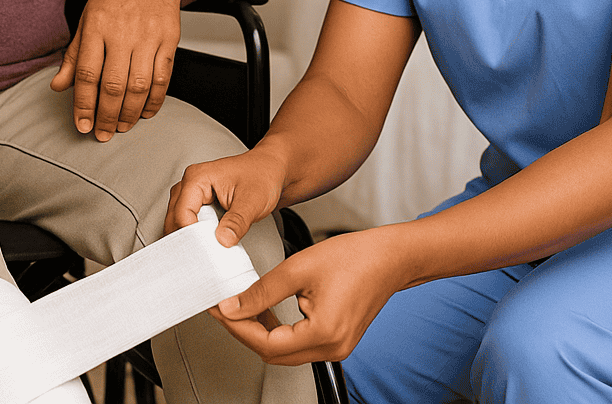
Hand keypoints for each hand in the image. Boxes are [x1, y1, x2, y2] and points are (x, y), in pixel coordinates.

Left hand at [50, 0, 185, 140]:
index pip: (87, 74)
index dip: (83, 105)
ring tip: (121, 126)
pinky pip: (163, 77)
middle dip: (106, 116)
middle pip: (113, 85)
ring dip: (130, 113)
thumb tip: (58, 86)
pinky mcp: (169, 40)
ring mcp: (148, 36)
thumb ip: (75, 55)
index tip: (82, 125)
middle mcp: (122, 32)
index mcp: (96, 26)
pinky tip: (146, 112)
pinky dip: (155, 100)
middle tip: (102, 134)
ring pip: (139, 85)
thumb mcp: (88, 18)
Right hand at [165, 150, 286, 244]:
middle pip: (174, 220)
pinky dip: (195, 236)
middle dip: (187, 240)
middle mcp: (189, 184)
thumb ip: (237, 221)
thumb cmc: (263, 177)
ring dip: (190, 239)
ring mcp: (191, 194)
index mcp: (197, 178)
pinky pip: (187, 223)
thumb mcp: (253, 200)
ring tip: (207, 253)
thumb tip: (223, 241)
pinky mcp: (197, 204)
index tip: (207, 252)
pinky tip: (207, 246)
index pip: (182, 214)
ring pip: (178, 223)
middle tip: (205, 258)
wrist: (273, 171)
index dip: (192, 236)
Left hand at [212, 229, 406, 365]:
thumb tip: (234, 306)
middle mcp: (332, 348)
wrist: (391, 257)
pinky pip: (300, 345)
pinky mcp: (338, 341)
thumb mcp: (299, 267)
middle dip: (245, 331)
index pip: (266, 343)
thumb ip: (262, 291)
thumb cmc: (356, 257)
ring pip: (286, 352)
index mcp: (323, 333)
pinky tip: (268, 311)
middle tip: (225, 309)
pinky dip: (280, 332)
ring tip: (242, 307)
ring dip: (262, 332)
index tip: (220, 310)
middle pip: (274, 354)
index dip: (238, 327)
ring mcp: (337, 348)